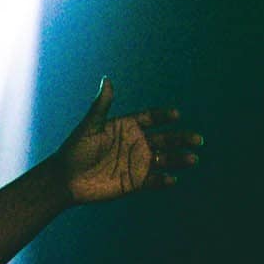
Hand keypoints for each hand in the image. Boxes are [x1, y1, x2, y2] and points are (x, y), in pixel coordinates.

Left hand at [49, 80, 202, 208]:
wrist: (66, 178)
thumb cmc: (76, 149)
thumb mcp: (90, 125)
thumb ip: (102, 105)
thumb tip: (107, 80)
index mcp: (128, 126)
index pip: (152, 118)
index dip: (164, 116)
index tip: (176, 115)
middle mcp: (136, 143)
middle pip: (165, 139)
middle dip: (181, 139)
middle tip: (197, 140)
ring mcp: (137, 163)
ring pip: (164, 159)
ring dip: (178, 159)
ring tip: (192, 159)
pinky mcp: (134, 182)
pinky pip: (153, 181)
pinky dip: (163, 180)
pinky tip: (172, 179)